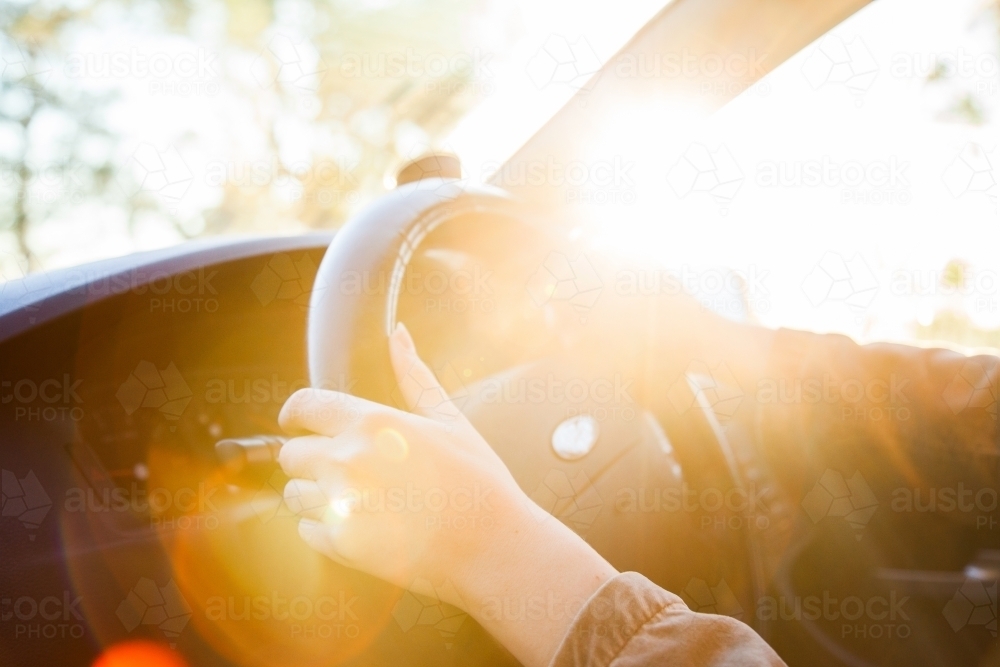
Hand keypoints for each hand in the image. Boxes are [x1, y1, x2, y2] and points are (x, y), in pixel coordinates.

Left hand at [278, 323, 616, 666]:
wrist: (493, 546)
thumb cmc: (477, 481)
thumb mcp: (449, 419)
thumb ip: (413, 375)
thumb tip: (398, 333)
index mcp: (372, 423)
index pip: (303, 406)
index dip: (296, 414)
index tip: (298, 423)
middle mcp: (348, 460)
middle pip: (291, 453)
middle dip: (311, 458)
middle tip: (347, 469)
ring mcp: (342, 504)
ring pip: (294, 494)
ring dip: (316, 495)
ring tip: (360, 499)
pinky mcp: (342, 545)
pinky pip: (306, 530)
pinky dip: (325, 528)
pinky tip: (363, 524)